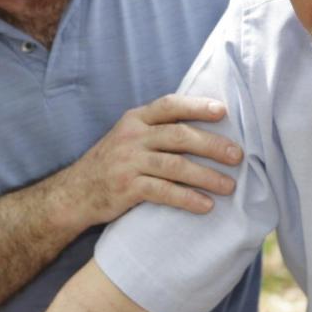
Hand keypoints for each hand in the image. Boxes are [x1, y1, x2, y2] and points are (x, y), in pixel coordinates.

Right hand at [55, 94, 242, 227]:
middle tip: (237, 156)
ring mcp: (128, 162)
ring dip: (206, 176)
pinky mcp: (127, 188)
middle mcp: (133, 136)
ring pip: (176, 165)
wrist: (74, 193)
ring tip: (229, 186)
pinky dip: (187, 198)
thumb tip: (205, 126)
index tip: (223, 111)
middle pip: (179, 136)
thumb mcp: (129, 136)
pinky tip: (205, 205)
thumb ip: (158, 129)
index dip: (197, 106)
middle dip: (212, 145)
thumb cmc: (113, 162)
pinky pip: (164, 191)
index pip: (170, 105)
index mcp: (136, 119)